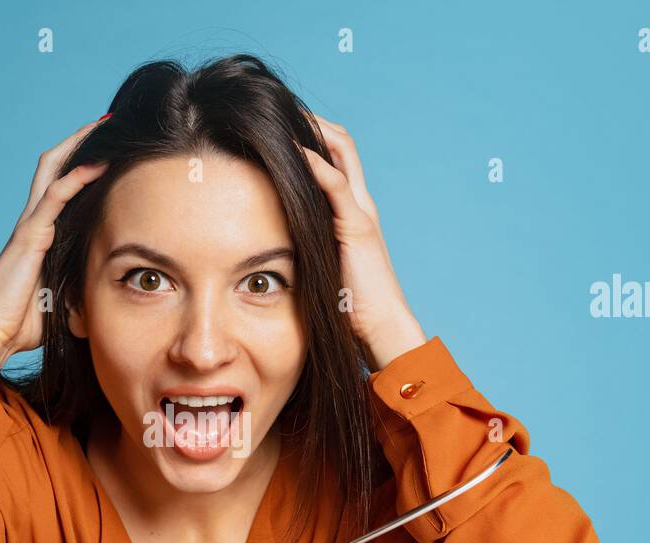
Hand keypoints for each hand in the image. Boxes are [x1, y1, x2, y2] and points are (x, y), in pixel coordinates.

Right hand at [0, 117, 110, 387]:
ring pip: (54, 171)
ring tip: (105, 126)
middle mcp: (34, 221)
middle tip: (109, 122)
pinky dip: (76, 177)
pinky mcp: (31, 235)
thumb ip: (81, 288)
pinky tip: (97, 163)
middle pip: (56, 166)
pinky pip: (55, 197)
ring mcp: (31, 225)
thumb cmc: (23, 322)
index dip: (82, 163)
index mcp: (41, 234)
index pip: (62, 186)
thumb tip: (108, 296)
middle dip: (81, 140)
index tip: (109, 147)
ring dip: (80, 146)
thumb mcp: (64, 300)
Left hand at [299, 113, 426, 369]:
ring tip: (282, 114)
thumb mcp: (320, 266)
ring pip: (341, 152)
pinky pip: (338, 185)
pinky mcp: (357, 227)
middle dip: (311, 120)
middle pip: (341, 142)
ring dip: (313, 129)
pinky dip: (316, 165)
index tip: (277, 124)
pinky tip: (294, 152)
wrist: (379, 329)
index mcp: (351, 211)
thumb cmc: (348, 307)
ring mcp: (361, 212)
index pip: (335, 156)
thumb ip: (305, 246)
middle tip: (277, 106)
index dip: (311, 135)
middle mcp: (360, 203)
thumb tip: (269, 245)